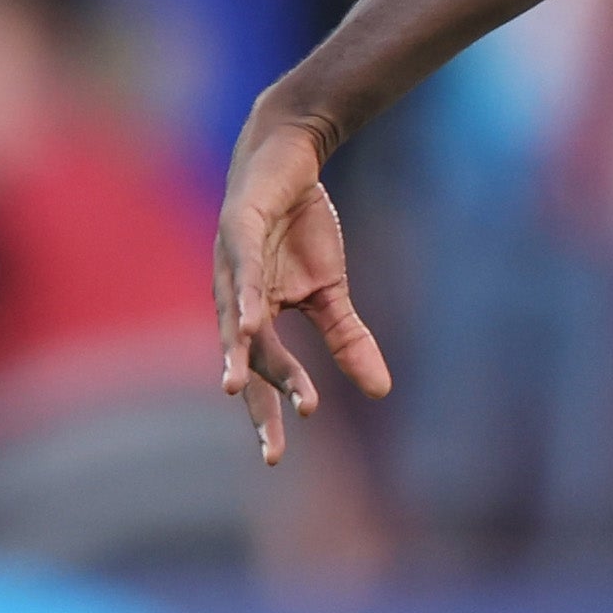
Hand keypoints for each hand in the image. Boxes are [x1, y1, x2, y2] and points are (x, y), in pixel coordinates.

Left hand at [213, 105, 389, 466]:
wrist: (291, 157)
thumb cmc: (301, 225)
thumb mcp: (331, 290)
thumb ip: (348, 339)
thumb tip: (381, 391)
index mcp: (256, 316)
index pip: (266, 371)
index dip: (274, 408)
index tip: (279, 455)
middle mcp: (234, 298)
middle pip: (243, 357)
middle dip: (256, 401)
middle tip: (270, 450)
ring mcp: (231, 264)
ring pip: (232, 318)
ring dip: (237, 353)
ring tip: (235, 389)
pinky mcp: (237, 228)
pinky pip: (242, 269)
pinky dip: (246, 296)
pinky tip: (248, 322)